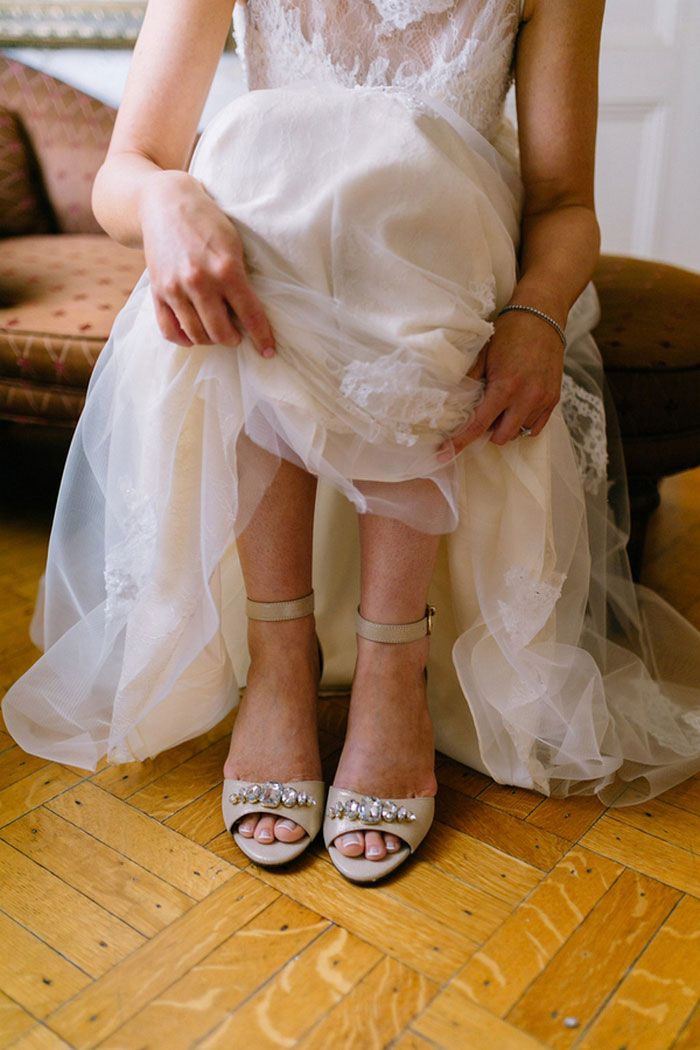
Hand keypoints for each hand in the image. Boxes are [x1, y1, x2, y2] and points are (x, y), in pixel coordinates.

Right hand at [139, 170, 274, 355]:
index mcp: (226, 269)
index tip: (268, 351)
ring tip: (217, 333)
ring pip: (196, 335)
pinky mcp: (157, 291)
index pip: (250, 315)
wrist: (165, 202)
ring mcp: (175, 288)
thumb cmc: (207, 222)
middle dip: (234, 339)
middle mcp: (199, 282)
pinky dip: (184, 339)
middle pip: (221, 333)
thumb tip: (250, 313)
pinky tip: (193, 335)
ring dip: (211, 340)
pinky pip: (169, 330)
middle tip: (238, 336)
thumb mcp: (234, 244)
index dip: (262, 338)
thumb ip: (241, 278)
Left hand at [438, 309, 564, 459]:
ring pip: (518, 433)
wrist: (542, 316)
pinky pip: (535, 428)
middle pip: (500, 437)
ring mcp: (543, 400)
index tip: (444, 454)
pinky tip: (516, 409)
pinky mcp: (554, 399)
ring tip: (502, 406)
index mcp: (505, 387)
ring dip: (506, 427)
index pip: (478, 425)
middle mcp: (527, 397)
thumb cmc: (509, 333)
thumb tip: (449, 401)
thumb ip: (469, 380)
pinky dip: (522, 424)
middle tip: (483, 413)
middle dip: (488, 432)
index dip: (459, 442)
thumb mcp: (483, 354)